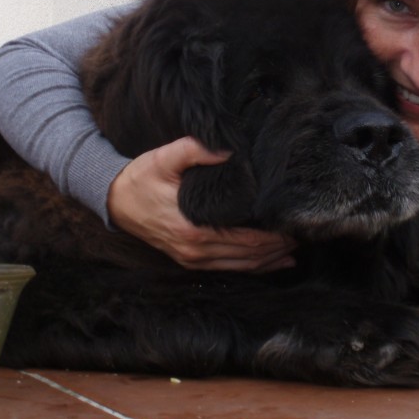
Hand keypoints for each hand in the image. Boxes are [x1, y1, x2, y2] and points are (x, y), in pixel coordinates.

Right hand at [107, 136, 296, 271]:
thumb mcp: (164, 158)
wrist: (115, 201)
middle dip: (279, 247)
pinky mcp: (191, 261)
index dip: (274, 235)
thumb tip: (228, 149)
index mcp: (193, 228)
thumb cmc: (142, 178)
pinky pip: (229, 268)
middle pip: (250, 255)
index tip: (295, 224)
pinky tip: (274, 261)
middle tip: (304, 234)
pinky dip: (255, 267)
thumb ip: (195, 150)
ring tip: (295, 248)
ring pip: (243, 266)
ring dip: (271, 259)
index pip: (246, 238)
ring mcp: (193, 259)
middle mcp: (196, 250)